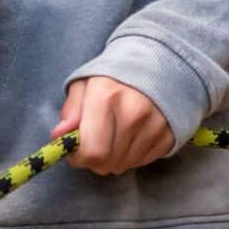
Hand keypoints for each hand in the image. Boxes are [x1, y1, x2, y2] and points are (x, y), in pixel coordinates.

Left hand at [53, 76, 173, 174]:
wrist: (157, 63)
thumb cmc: (114, 76)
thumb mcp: (85, 84)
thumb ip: (71, 110)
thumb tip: (59, 135)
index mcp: (107, 97)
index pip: (92, 152)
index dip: (79, 158)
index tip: (78, 149)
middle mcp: (134, 112)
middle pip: (107, 164)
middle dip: (96, 160)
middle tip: (97, 143)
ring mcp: (155, 124)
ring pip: (124, 165)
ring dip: (115, 158)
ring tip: (117, 136)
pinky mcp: (169, 134)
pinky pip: (143, 162)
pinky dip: (134, 155)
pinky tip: (134, 136)